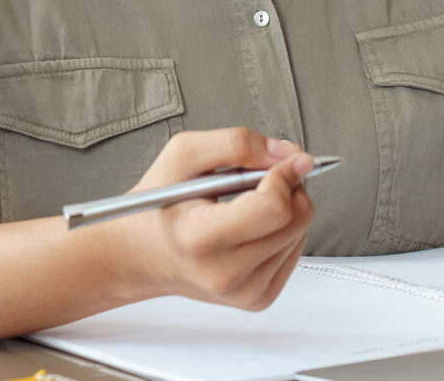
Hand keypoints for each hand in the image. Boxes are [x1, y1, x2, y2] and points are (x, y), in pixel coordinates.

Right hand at [116, 127, 314, 310]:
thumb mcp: (182, 155)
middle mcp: (224, 273)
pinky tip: (252, 226)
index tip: (282, 160)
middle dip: (288, 187)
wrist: (142, 256)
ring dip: (285, 208)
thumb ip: (236, 144)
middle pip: (295, 220)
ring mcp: (244, 292)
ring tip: (246, 204)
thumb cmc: (157, 207)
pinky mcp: (259, 298)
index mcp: (199, 238)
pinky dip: (282, 230)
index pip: (273, 208)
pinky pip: (296, 251)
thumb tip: (287, 152)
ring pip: (301, 233)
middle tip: (262, 176)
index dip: (283, 175)